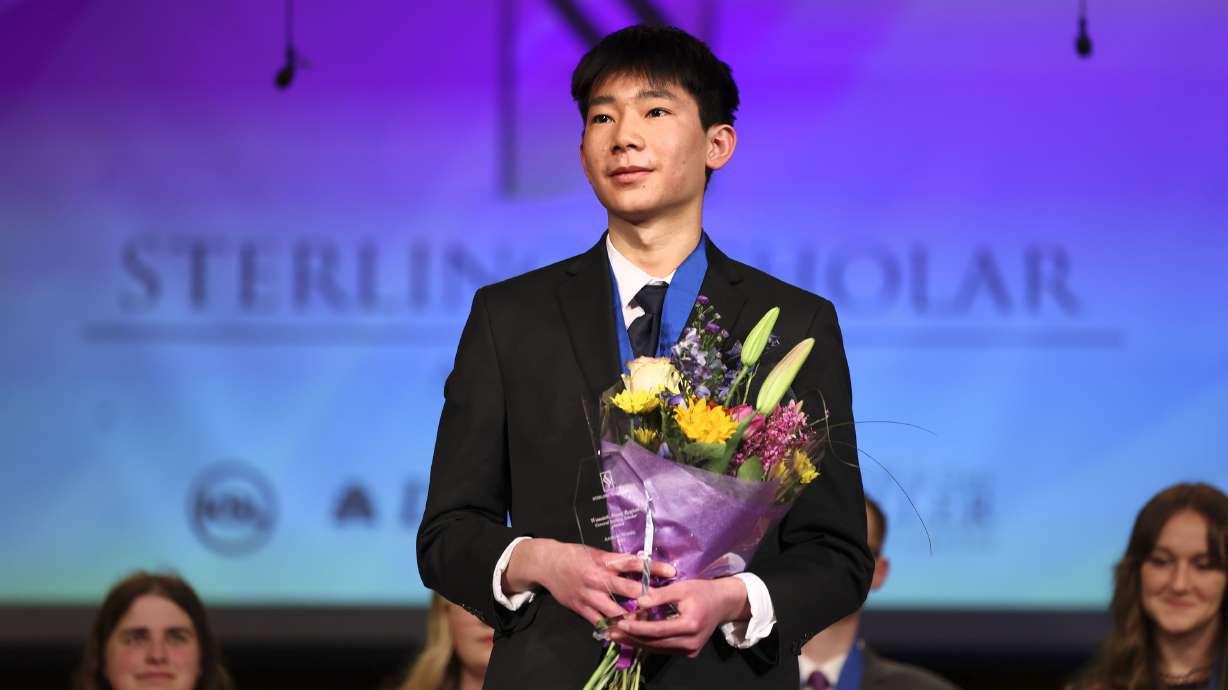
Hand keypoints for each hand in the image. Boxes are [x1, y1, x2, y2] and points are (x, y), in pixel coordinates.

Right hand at [503, 538, 676, 626]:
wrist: (547, 563)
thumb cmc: (575, 555)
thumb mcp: (597, 552)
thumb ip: (617, 561)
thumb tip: (642, 564)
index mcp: (605, 561)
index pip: (634, 563)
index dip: (654, 567)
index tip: (673, 572)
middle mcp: (599, 578)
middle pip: (628, 590)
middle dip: (648, 598)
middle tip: (667, 605)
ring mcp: (590, 595)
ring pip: (616, 611)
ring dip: (634, 617)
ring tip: (651, 624)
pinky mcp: (581, 608)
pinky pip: (600, 622)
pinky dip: (613, 629)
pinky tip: (626, 634)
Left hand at [608, 577, 749, 656]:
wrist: (723, 603)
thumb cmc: (703, 591)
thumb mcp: (681, 587)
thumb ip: (659, 595)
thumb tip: (638, 602)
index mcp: (690, 626)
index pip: (657, 630)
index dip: (637, 627)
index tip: (620, 622)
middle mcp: (690, 643)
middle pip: (655, 643)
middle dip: (631, 637)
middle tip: (611, 631)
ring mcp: (689, 651)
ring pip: (657, 648)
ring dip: (636, 641)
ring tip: (617, 635)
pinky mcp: (687, 652)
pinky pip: (663, 648)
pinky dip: (647, 642)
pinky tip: (633, 636)